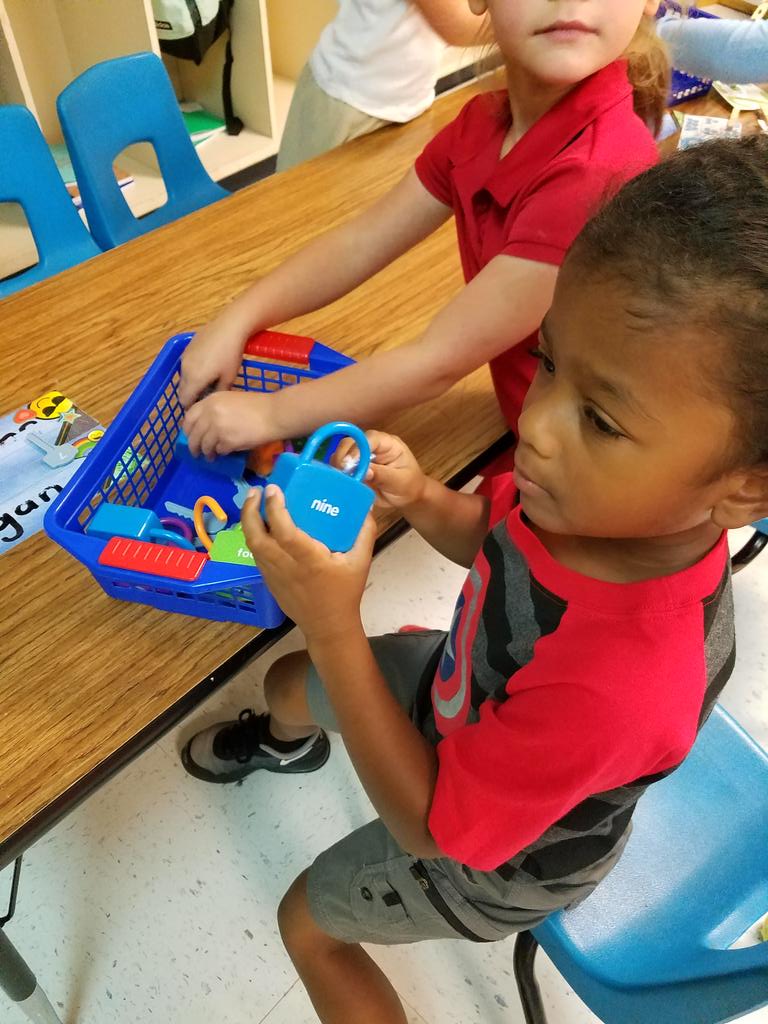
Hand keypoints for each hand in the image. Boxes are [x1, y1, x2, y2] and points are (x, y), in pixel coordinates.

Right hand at [178, 315, 250, 408]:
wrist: (230, 326)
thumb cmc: (231, 355)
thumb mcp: (229, 378)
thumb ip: (218, 393)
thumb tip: (212, 401)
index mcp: (193, 379)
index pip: (185, 401)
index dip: (192, 408)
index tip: (202, 409)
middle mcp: (184, 369)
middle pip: (182, 390)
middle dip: (190, 396)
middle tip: (205, 399)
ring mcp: (184, 356)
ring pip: (183, 377)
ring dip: (191, 383)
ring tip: (207, 384)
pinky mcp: (187, 347)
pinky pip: (186, 365)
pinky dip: (192, 371)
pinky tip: (207, 368)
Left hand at [183, 390, 280, 456]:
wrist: (274, 414)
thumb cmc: (258, 405)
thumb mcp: (231, 400)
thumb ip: (215, 409)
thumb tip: (206, 425)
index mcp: (210, 401)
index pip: (189, 417)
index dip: (187, 429)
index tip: (190, 436)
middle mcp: (210, 414)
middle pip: (194, 435)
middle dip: (193, 446)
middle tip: (196, 452)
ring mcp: (218, 428)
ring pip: (205, 446)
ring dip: (207, 453)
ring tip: (211, 457)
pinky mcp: (227, 442)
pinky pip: (219, 451)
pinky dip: (221, 453)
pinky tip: (225, 453)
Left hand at [241, 485, 374, 643]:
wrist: (328, 626)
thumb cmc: (345, 593)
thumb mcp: (361, 562)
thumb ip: (365, 532)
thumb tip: (364, 507)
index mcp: (309, 560)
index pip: (284, 531)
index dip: (275, 508)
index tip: (273, 489)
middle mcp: (286, 567)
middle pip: (256, 537)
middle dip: (250, 511)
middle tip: (255, 491)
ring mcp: (273, 575)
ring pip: (252, 546)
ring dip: (249, 522)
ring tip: (255, 502)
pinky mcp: (269, 581)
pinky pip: (256, 555)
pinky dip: (255, 536)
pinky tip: (262, 526)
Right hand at [334, 430, 426, 509]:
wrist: (406, 497)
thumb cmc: (408, 485)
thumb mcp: (399, 482)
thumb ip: (382, 475)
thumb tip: (365, 472)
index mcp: (388, 444)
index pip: (370, 438)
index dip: (358, 449)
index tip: (349, 464)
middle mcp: (372, 447)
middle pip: (351, 443)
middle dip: (343, 457)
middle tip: (341, 474)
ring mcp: (361, 457)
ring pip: (342, 453)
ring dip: (337, 466)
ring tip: (339, 480)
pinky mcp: (353, 468)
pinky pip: (340, 467)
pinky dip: (337, 474)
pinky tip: (339, 484)